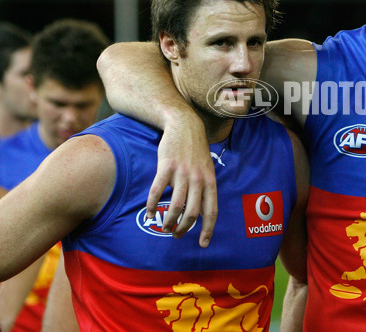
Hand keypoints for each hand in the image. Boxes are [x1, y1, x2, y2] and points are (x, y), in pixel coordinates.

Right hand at [146, 117, 217, 246]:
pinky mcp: (166, 167)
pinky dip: (152, 206)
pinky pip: (157, 192)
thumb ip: (205, 188)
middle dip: (183, 229)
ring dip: (168, 221)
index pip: (211, 211)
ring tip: (163, 227)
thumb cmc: (196, 151)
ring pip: (175, 206)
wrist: (184, 125)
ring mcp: (182, 173)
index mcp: (210, 181)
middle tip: (175, 234)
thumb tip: (200, 212)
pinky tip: (150, 213)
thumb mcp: (207, 169)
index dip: (208, 230)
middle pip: (191, 213)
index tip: (203, 244)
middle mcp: (198, 179)